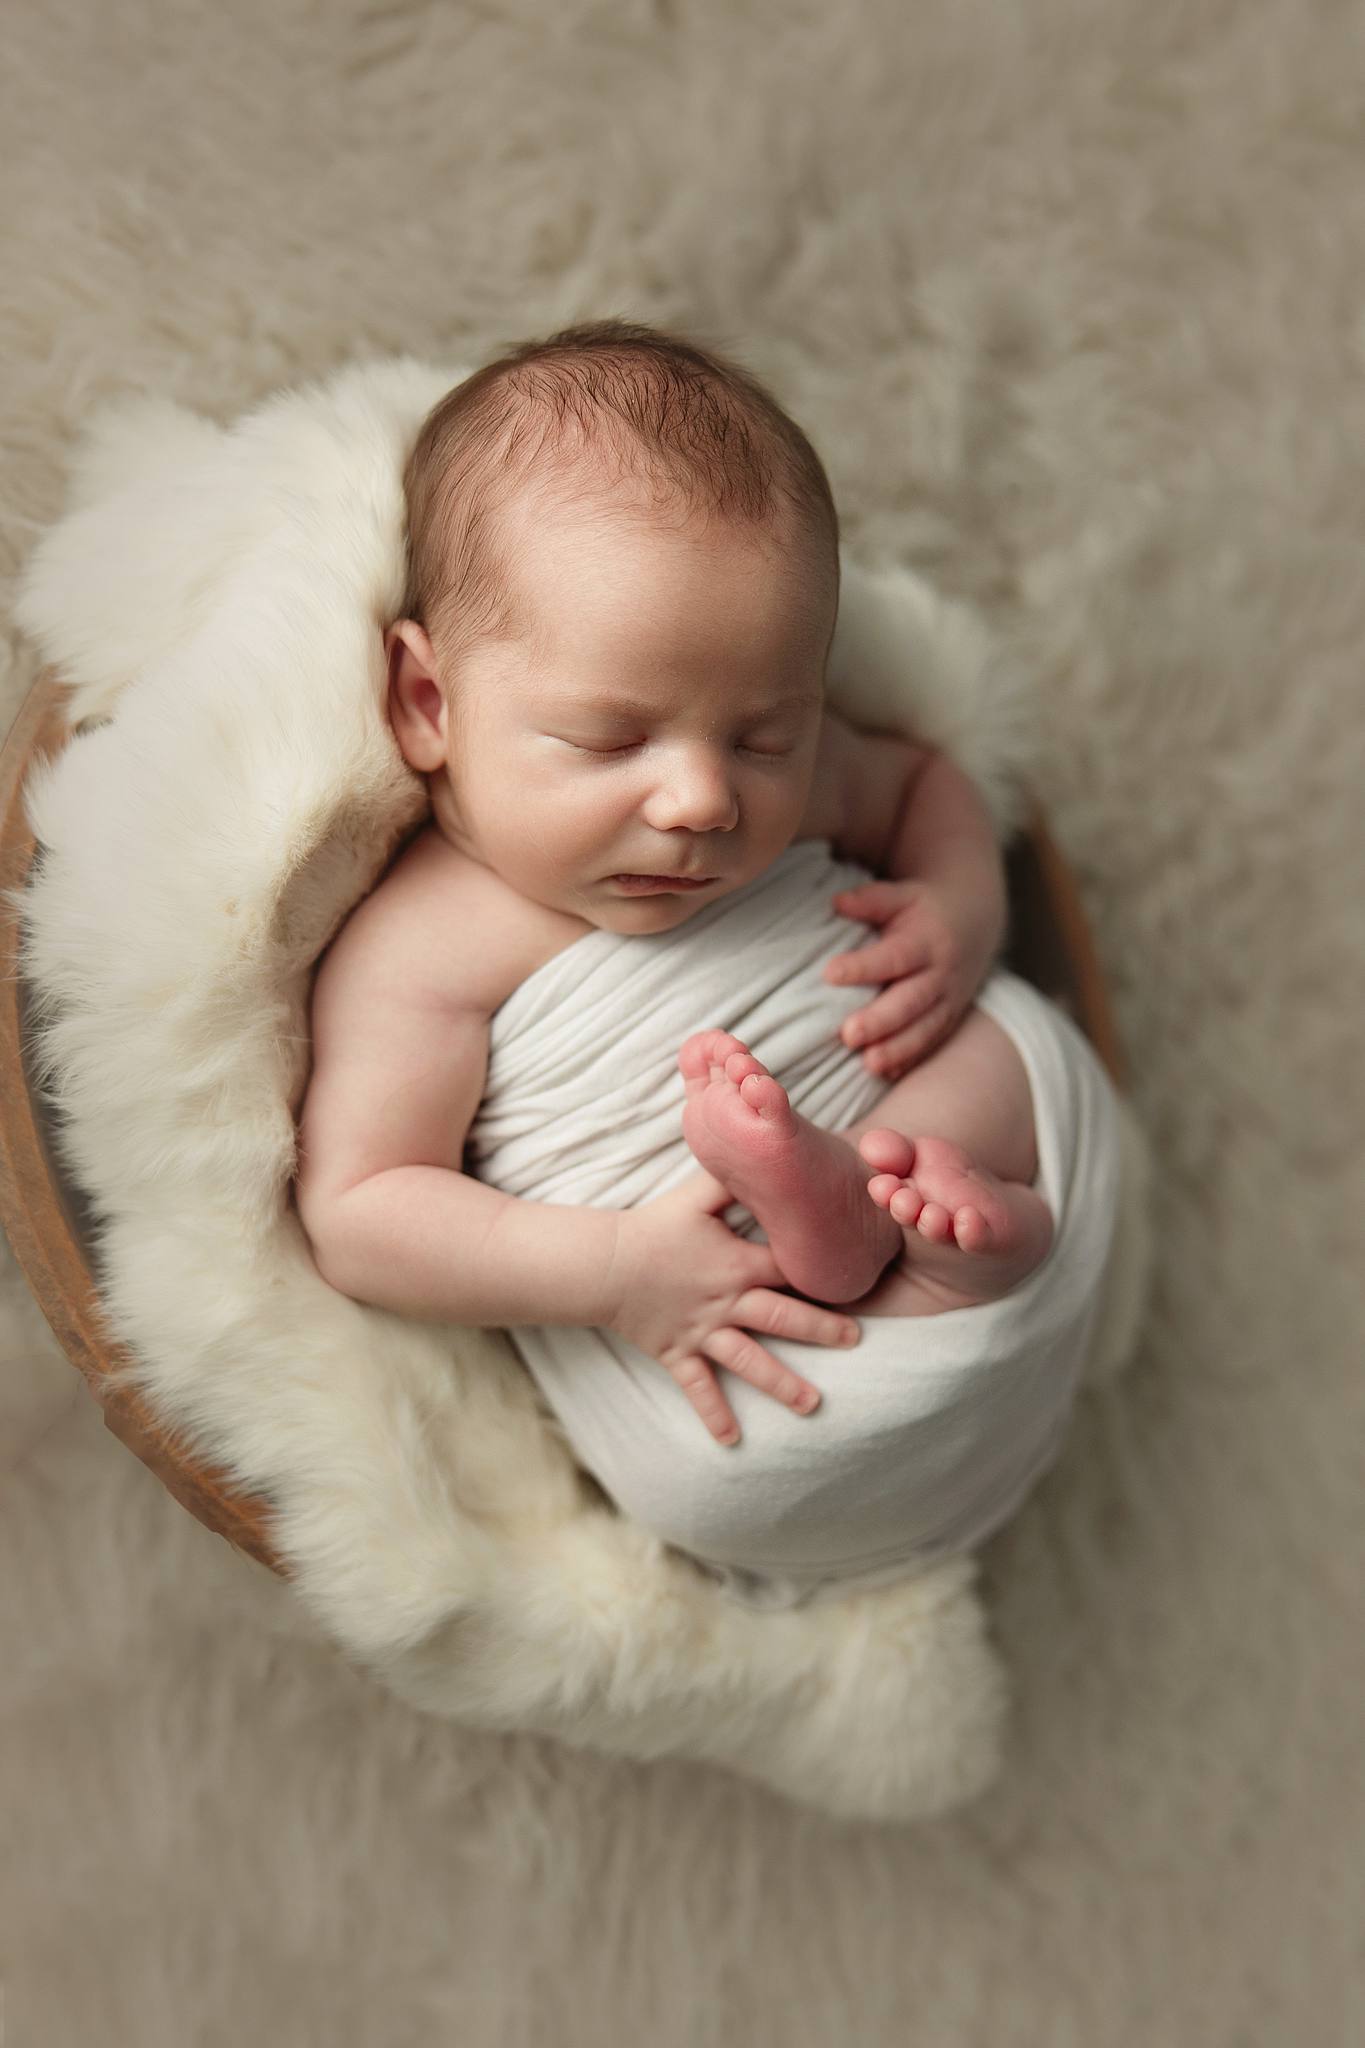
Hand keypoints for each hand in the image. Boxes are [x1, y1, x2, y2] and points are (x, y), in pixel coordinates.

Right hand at [603, 1168, 860, 1445]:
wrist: (604, 1263)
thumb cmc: (654, 1226)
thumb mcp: (697, 1196)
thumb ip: (734, 1179)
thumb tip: (765, 1148)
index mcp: (737, 1264)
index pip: (790, 1268)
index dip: (823, 1271)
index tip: (860, 1278)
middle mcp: (726, 1302)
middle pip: (782, 1317)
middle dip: (822, 1328)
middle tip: (857, 1340)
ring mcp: (703, 1332)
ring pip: (749, 1361)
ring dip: (781, 1383)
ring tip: (813, 1405)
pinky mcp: (677, 1353)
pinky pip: (698, 1388)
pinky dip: (713, 1414)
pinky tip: (732, 1441)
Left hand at [823, 876, 992, 1079]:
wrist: (974, 921)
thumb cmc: (923, 909)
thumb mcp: (901, 896)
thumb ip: (871, 900)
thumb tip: (837, 903)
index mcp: (927, 939)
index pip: (895, 956)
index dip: (864, 966)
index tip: (829, 973)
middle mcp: (941, 973)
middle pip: (911, 1000)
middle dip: (881, 1020)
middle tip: (848, 1035)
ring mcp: (949, 999)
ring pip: (925, 1029)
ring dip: (898, 1048)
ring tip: (869, 1064)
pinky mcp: (950, 1018)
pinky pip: (933, 1042)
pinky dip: (912, 1059)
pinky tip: (887, 1073)